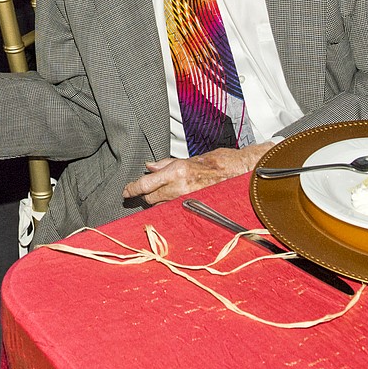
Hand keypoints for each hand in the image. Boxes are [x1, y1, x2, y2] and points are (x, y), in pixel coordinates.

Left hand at [122, 142, 274, 204]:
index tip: (125, 191)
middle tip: (143, 189)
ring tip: (161, 193)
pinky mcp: (196, 208)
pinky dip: (170, 206)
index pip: (146, 184)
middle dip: (145, 195)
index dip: (132, 189)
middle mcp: (181, 187)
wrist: (242, 172)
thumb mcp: (189, 158)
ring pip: (161, 205)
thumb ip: (167, 164)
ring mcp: (189, 200)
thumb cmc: (218, 161)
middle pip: (150, 198)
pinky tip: (172, 201)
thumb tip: (149, 167)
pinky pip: (175, 210)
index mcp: (177, 171)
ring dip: (157, 201)